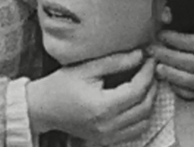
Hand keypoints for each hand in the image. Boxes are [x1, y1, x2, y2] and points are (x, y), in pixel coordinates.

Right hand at [27, 50, 156, 144]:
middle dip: (151, 86)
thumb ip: (115, 62)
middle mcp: (108, 125)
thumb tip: (140, 55)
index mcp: (102, 106)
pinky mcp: (107, 140)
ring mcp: (108, 136)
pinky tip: (137, 102)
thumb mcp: (86, 68)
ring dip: (149, 102)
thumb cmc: (61, 85)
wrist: (42, 108)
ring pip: (144, 121)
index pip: (137, 90)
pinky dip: (142, 117)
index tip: (149, 59)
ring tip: (146, 84)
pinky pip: (135, 131)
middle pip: (144, 106)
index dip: (147, 73)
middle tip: (150, 69)